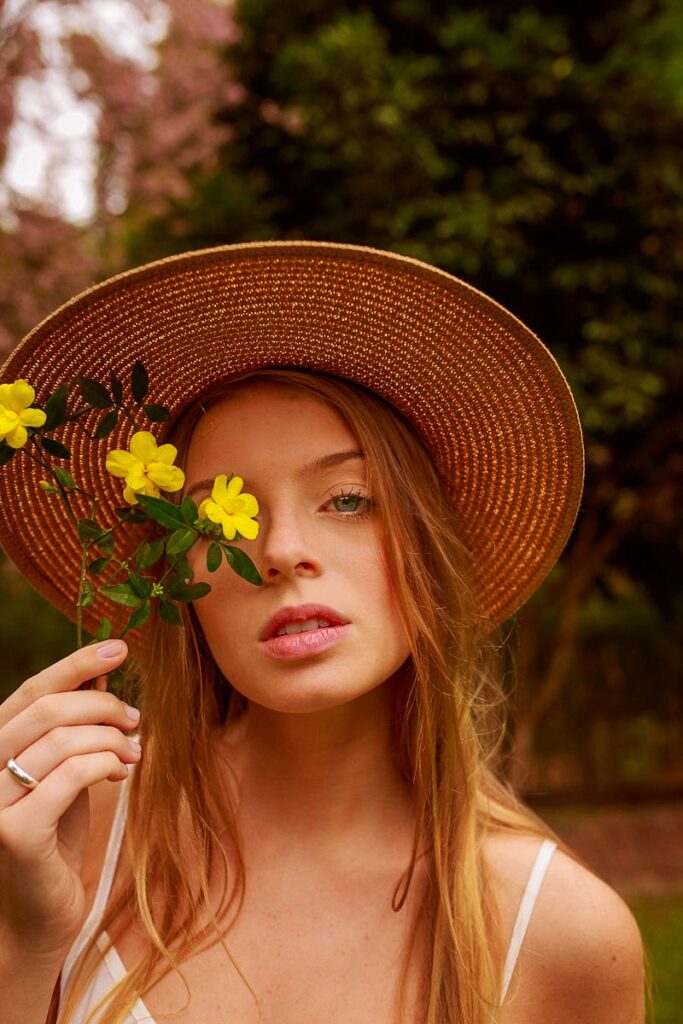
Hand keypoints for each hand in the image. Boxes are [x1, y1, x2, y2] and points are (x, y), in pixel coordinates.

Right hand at [0, 641, 139, 957]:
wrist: (40, 914)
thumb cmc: (54, 838)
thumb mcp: (66, 770)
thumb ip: (75, 725)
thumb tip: (102, 671)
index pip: (33, 690)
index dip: (77, 663)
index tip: (120, 646)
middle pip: (49, 709)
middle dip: (104, 706)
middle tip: (136, 720)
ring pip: (62, 739)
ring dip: (112, 738)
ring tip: (134, 753)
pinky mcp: (15, 833)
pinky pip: (71, 775)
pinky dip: (105, 764)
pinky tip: (120, 774)